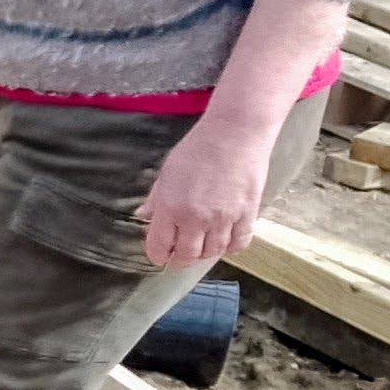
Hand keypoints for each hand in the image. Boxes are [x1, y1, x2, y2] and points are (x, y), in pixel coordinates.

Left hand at [136, 116, 278, 266]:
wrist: (235, 132)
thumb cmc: (198, 147)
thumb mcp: (167, 171)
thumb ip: (155, 199)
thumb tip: (142, 217)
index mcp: (170, 206)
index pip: (159, 246)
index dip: (158, 254)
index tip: (161, 254)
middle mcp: (195, 217)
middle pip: (187, 256)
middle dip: (181, 258)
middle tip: (181, 252)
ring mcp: (222, 218)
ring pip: (213, 253)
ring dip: (205, 252)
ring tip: (203, 243)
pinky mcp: (247, 214)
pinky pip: (239, 243)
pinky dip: (231, 246)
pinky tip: (226, 239)